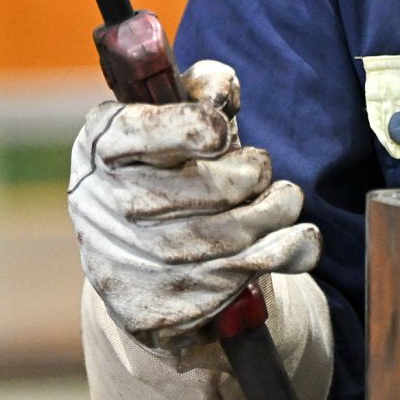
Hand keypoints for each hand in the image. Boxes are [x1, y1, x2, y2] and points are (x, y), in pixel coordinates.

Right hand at [68, 60, 321, 350]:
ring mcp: (127, 263)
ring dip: (275, 211)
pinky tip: (297, 238)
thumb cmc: (168, 168)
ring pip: (232, 234)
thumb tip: (218, 91)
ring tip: (283, 200)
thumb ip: (201, 91)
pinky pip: (241, 278)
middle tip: (261, 169)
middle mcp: (104, 205)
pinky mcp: (156, 308)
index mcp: (102, 144)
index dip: (189, 129)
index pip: (143, 131)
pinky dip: (284, 252)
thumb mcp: (176, 119)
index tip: (220, 132)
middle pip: (208, 187)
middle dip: (253, 173)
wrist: (136, 256)